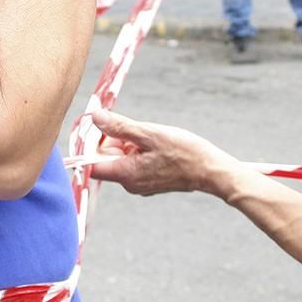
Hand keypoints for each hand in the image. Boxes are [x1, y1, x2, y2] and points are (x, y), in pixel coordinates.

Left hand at [82, 108, 236, 196]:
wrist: (211, 171)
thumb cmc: (184, 152)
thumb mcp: (150, 134)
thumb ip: (119, 127)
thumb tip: (95, 117)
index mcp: (125, 174)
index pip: (91, 163)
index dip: (90, 145)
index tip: (101, 127)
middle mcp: (129, 183)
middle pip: (107, 159)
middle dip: (116, 140)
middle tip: (136, 129)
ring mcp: (140, 184)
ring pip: (122, 158)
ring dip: (129, 143)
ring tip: (151, 137)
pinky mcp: (150, 181)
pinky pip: (135, 163)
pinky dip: (140, 150)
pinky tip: (157, 145)